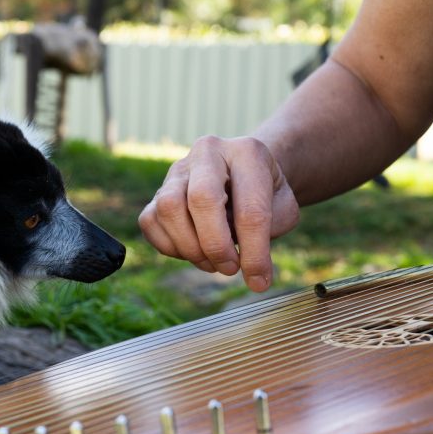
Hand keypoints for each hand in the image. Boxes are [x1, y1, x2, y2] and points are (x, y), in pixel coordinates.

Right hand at [138, 136, 299, 291]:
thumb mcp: (282, 208)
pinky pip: (150, 222)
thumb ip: (268, 233)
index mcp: (246, 153)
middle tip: (230, 269)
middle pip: (201, 199)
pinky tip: (193, 252)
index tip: (259, 280)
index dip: (254, 251)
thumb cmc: (265, 195)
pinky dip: (169, 246)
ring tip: (212, 263)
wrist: (242, 175)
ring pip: (168, 208)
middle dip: (216, 245)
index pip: (249, 208)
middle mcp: (207, 153)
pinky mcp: (156, 191)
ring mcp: (176, 172)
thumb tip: (252, 275)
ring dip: (190, 247)